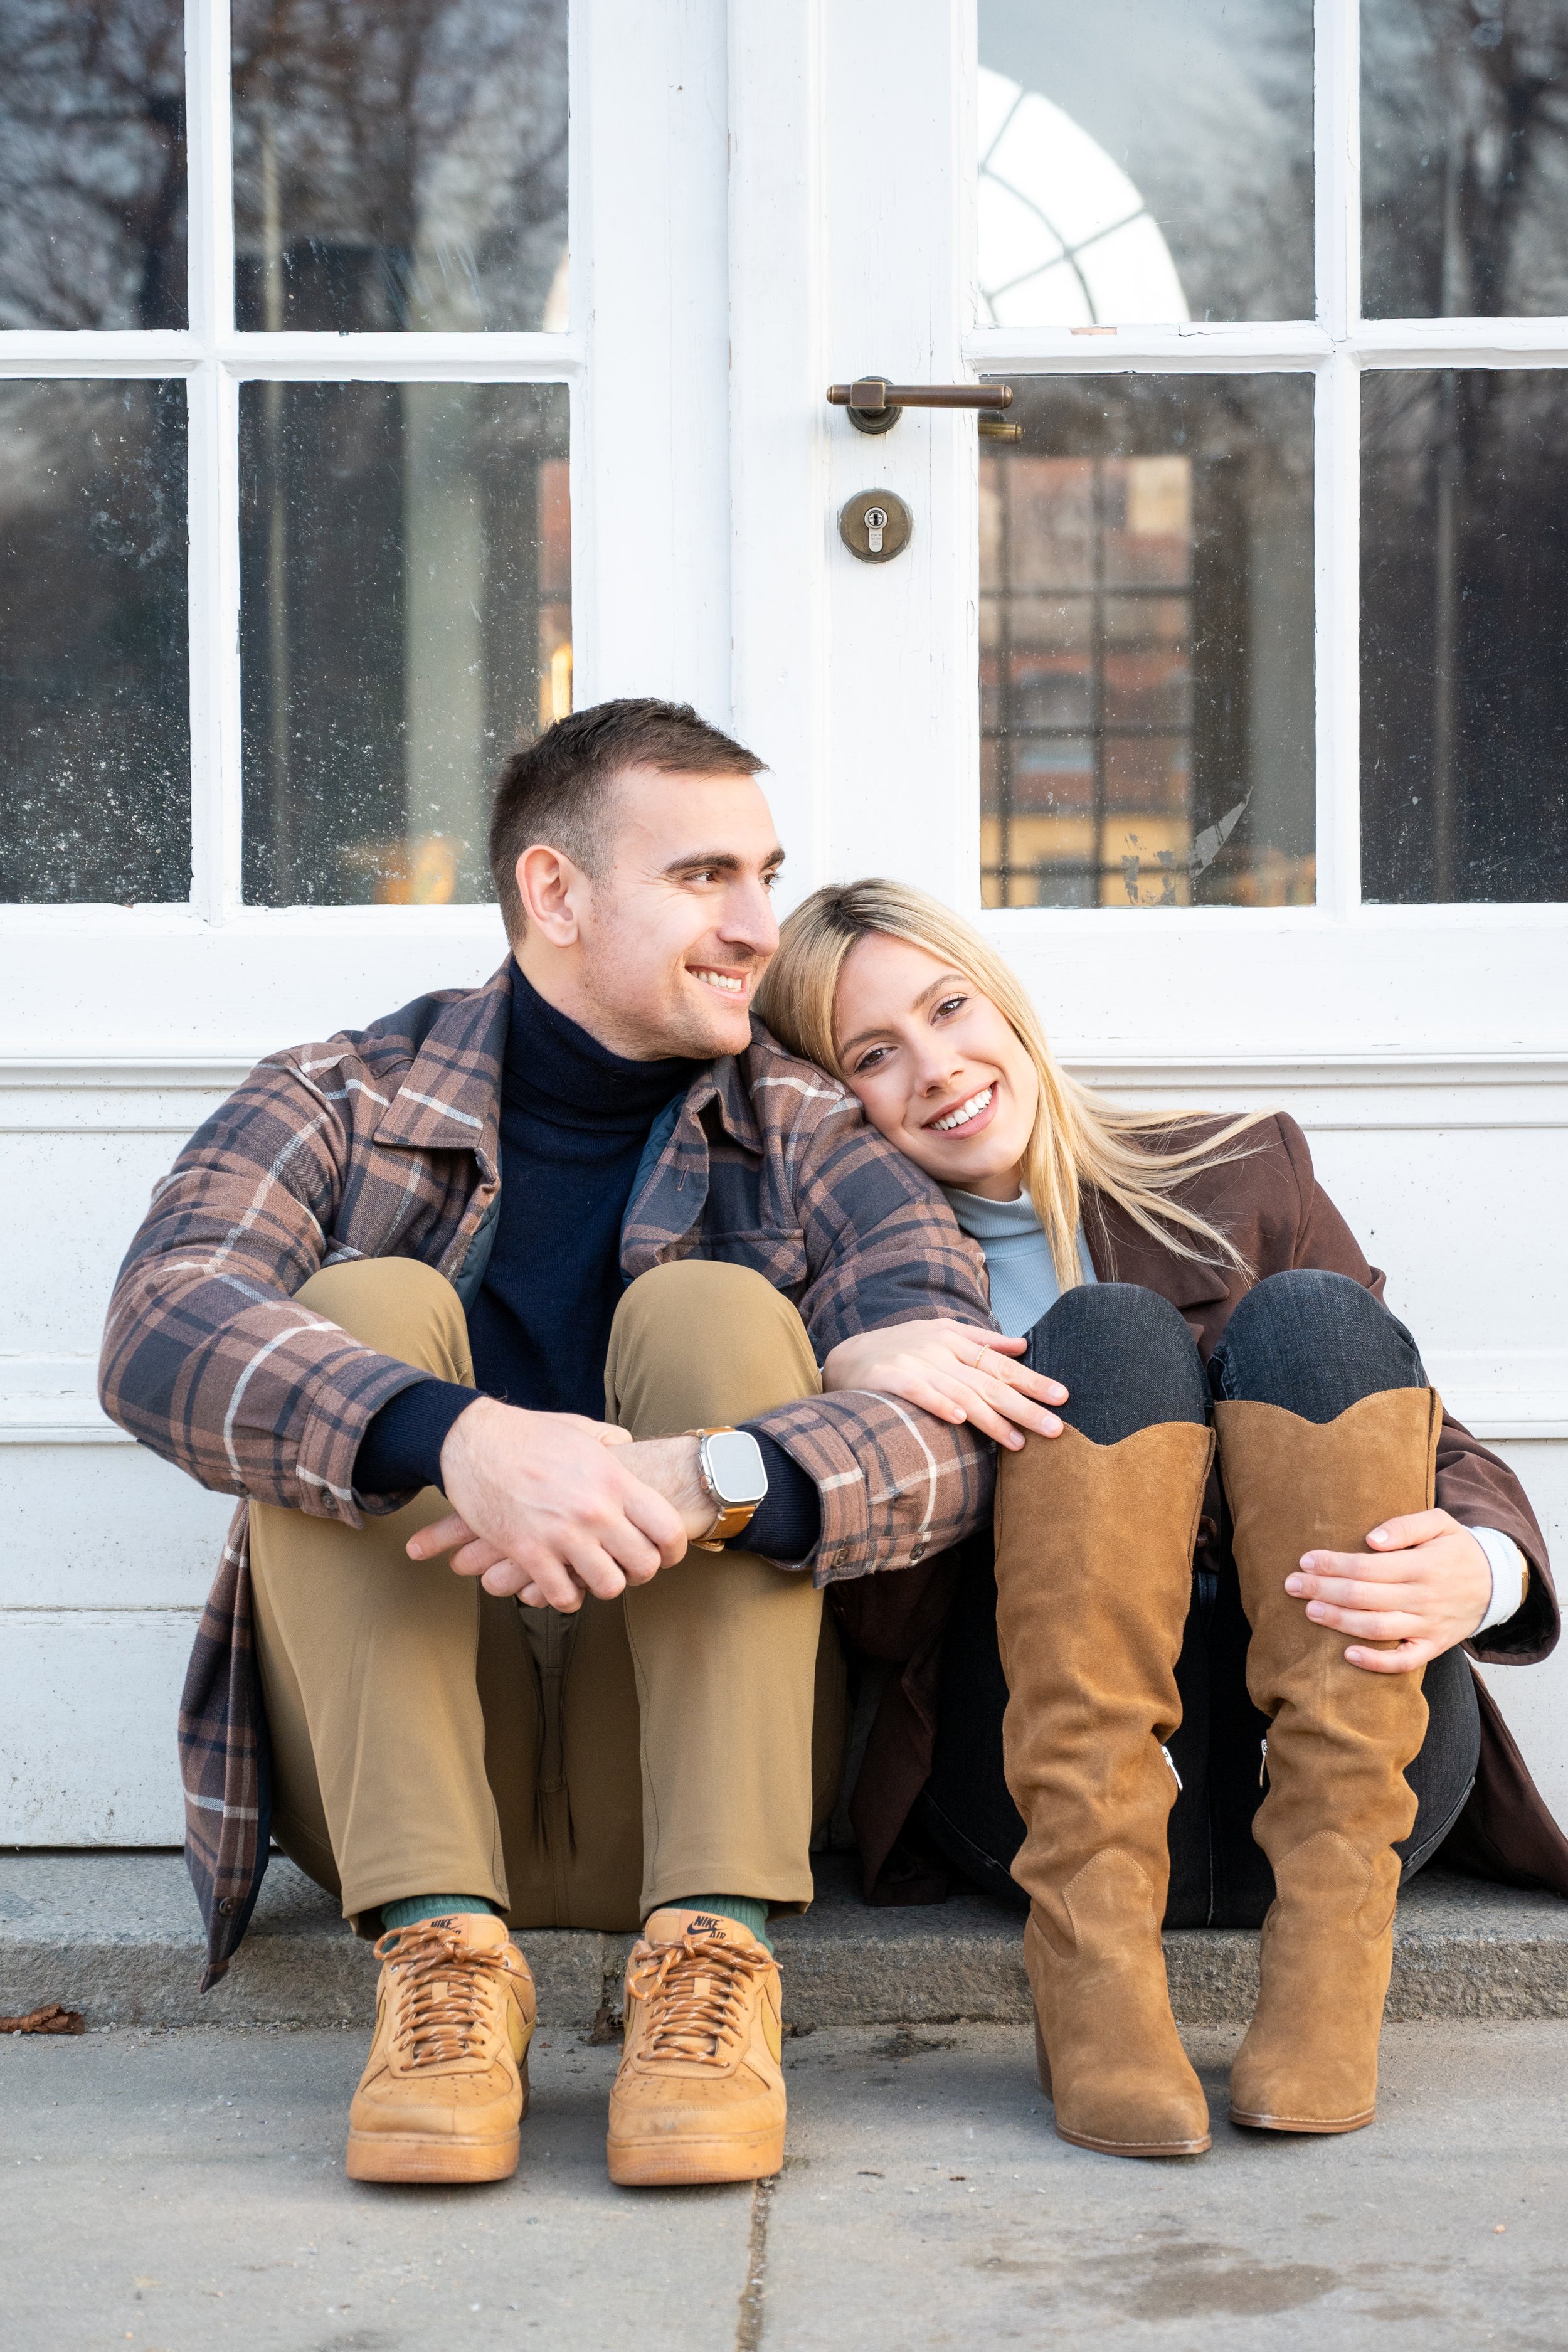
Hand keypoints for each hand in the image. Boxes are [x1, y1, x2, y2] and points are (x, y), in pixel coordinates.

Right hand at [404, 1398, 693, 1611]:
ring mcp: (562, 1534)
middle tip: (627, 1567)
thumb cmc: (528, 1433)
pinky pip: (562, 1596)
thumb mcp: (581, 1429)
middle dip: (640, 1572)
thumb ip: (612, 1441)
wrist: (472, 1440)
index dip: (673, 1549)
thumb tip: (629, 1446)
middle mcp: (595, 1510)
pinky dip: (566, 1597)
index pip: (668, 1529)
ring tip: (594, 1576)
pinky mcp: (528, 1552)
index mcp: (614, 1480)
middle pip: (644, 1565)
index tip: (664, 1554)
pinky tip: (562, 1586)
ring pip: (608, 1587)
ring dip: (603, 1586)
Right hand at [821, 1318, 1066, 1450]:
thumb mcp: (941, 1333)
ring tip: (1019, 1442)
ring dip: (991, 1419)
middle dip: (1025, 1405)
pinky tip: (959, 1420)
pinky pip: (919, 1392)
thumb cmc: (901, 1349)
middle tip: (1055, 1427)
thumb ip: (982, 1340)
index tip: (1063, 1397)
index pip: (1002, 1365)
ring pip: (962, 1393)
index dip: (1033, 1381)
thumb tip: (1022, 1345)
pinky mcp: (890, 1377)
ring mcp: (915, 1363)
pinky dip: (939, 1404)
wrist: (846, 1356)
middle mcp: (940, 1351)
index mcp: (956, 1340)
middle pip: (990, 1382)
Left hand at [1283, 1509, 1492, 1674]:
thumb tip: (1371, 1538)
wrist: (1498, 1583)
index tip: (1306, 1560)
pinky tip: (1348, 1655)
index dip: (1334, 1564)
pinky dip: (1376, 1662)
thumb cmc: (1458, 1549)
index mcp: (1423, 1565)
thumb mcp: (1440, 1523)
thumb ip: (1405, 1525)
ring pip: (1378, 1628)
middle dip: (1324, 1590)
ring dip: (1339, 1621)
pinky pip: (1404, 1661)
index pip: (1369, 1567)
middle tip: (1292, 1584)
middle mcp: (1424, 1598)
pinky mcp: (1433, 1647)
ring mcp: (1429, 1626)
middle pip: (1365, 1596)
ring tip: (1310, 1611)